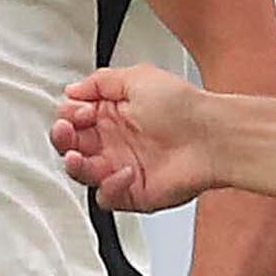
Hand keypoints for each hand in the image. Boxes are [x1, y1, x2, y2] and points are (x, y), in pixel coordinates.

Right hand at [52, 65, 221, 215]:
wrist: (212, 137)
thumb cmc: (184, 106)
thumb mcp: (136, 78)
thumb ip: (99, 82)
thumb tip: (72, 89)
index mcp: (114, 114)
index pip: (74, 118)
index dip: (68, 115)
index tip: (78, 110)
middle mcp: (116, 141)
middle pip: (72, 145)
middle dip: (62, 138)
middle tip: (66, 131)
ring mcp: (122, 168)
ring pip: (83, 173)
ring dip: (74, 165)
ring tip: (77, 156)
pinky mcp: (134, 192)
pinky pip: (106, 197)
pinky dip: (108, 187)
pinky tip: (123, 171)